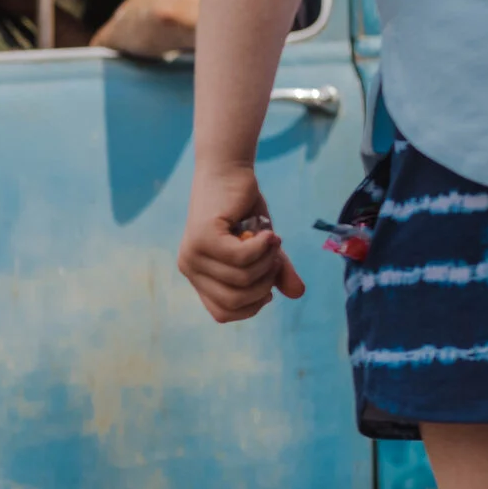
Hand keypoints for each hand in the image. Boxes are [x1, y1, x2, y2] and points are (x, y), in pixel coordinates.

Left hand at [179, 162, 305, 322]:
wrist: (230, 175)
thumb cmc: (245, 213)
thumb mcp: (264, 250)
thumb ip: (276, 273)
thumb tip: (297, 294)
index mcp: (200, 279)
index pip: (224, 314)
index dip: (253, 303)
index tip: (268, 278)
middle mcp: (190, 270)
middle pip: (235, 300)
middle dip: (264, 282)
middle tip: (273, 256)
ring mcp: (192, 255)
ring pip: (241, 279)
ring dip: (267, 261)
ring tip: (270, 240)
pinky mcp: (202, 238)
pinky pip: (241, 259)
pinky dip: (262, 247)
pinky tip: (267, 233)